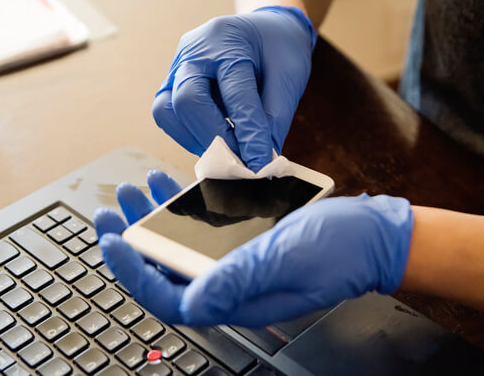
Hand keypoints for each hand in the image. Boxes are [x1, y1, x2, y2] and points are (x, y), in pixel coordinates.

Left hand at [94, 172, 413, 326]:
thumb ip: (238, 278)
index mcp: (238, 299)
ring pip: (182, 246)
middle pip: (168, 269)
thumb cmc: (340, 249)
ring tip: (135, 188)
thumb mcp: (288, 258)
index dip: (136, 271)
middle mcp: (232, 284)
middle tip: (108, 210)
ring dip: (154, 218)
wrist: (375, 234)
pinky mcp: (247, 241)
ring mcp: (238, 262)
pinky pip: (206, 227)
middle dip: (133, 239)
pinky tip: (175, 182)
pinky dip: (186, 205)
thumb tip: (188, 302)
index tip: (114, 240)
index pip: (171, 297)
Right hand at [152, 6, 316, 171]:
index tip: (259, 164)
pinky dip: (189, 134)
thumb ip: (275, 116)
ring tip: (228, 152)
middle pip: (187, 100)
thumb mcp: (290, 74)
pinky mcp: (171, 83)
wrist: (264, 26)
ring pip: (167, 111)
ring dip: (196, 139)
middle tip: (240, 162)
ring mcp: (177, 66)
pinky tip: (215, 140)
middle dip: (214, 138)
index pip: (234, 94)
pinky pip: (168, 115)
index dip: (248, 133)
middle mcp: (194, 50)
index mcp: (227, 40)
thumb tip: (261, 159)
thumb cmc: (279, 46)